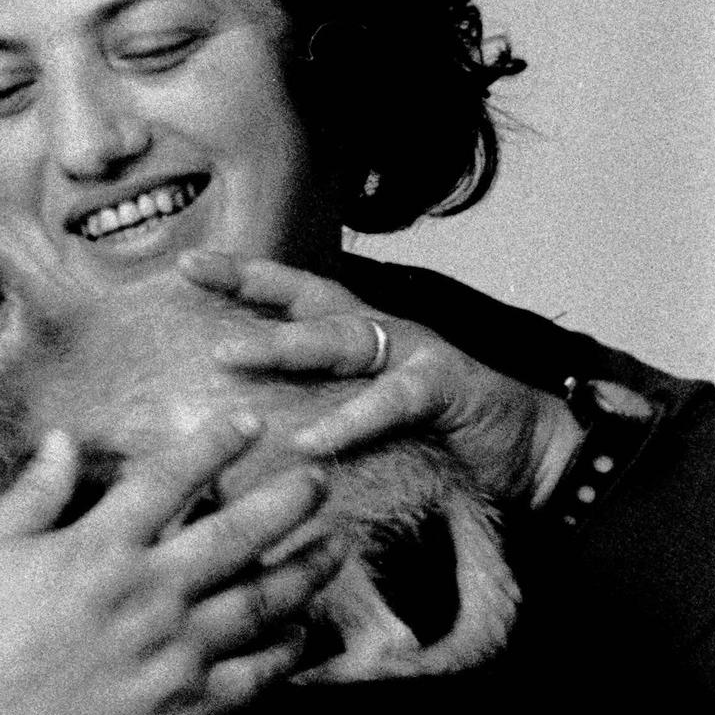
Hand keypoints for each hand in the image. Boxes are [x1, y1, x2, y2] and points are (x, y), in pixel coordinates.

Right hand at [0, 415, 331, 714]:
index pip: (170, 480)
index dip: (214, 445)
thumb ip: (32, 494)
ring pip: (264, 600)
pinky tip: (305, 630)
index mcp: (99, 549)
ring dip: (307, 569)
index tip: (249, 423)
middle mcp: (150, 593)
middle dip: (287, 499)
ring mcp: (177, 652)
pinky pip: (259, 673)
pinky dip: (289, 650)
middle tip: (319, 477)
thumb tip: (65, 440)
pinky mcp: (190, 707)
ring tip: (336, 546)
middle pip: (239, 533)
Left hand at [176, 251, 581, 510]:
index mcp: (359, 335)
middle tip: (192, 269)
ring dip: (283, 345)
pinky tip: (309, 439)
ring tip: (227, 355)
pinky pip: (390, 401)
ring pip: (341, 338)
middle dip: (249, 280)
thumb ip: (313, 409)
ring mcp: (415, 354)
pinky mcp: (447, 388)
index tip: (185, 261)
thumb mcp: (363, 418)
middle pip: (308, 296)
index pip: (292, 295)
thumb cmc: (436, 437)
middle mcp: (382, 332)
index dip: (242, 275)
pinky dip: (349, 419)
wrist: (528, 454)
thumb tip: (239, 425)